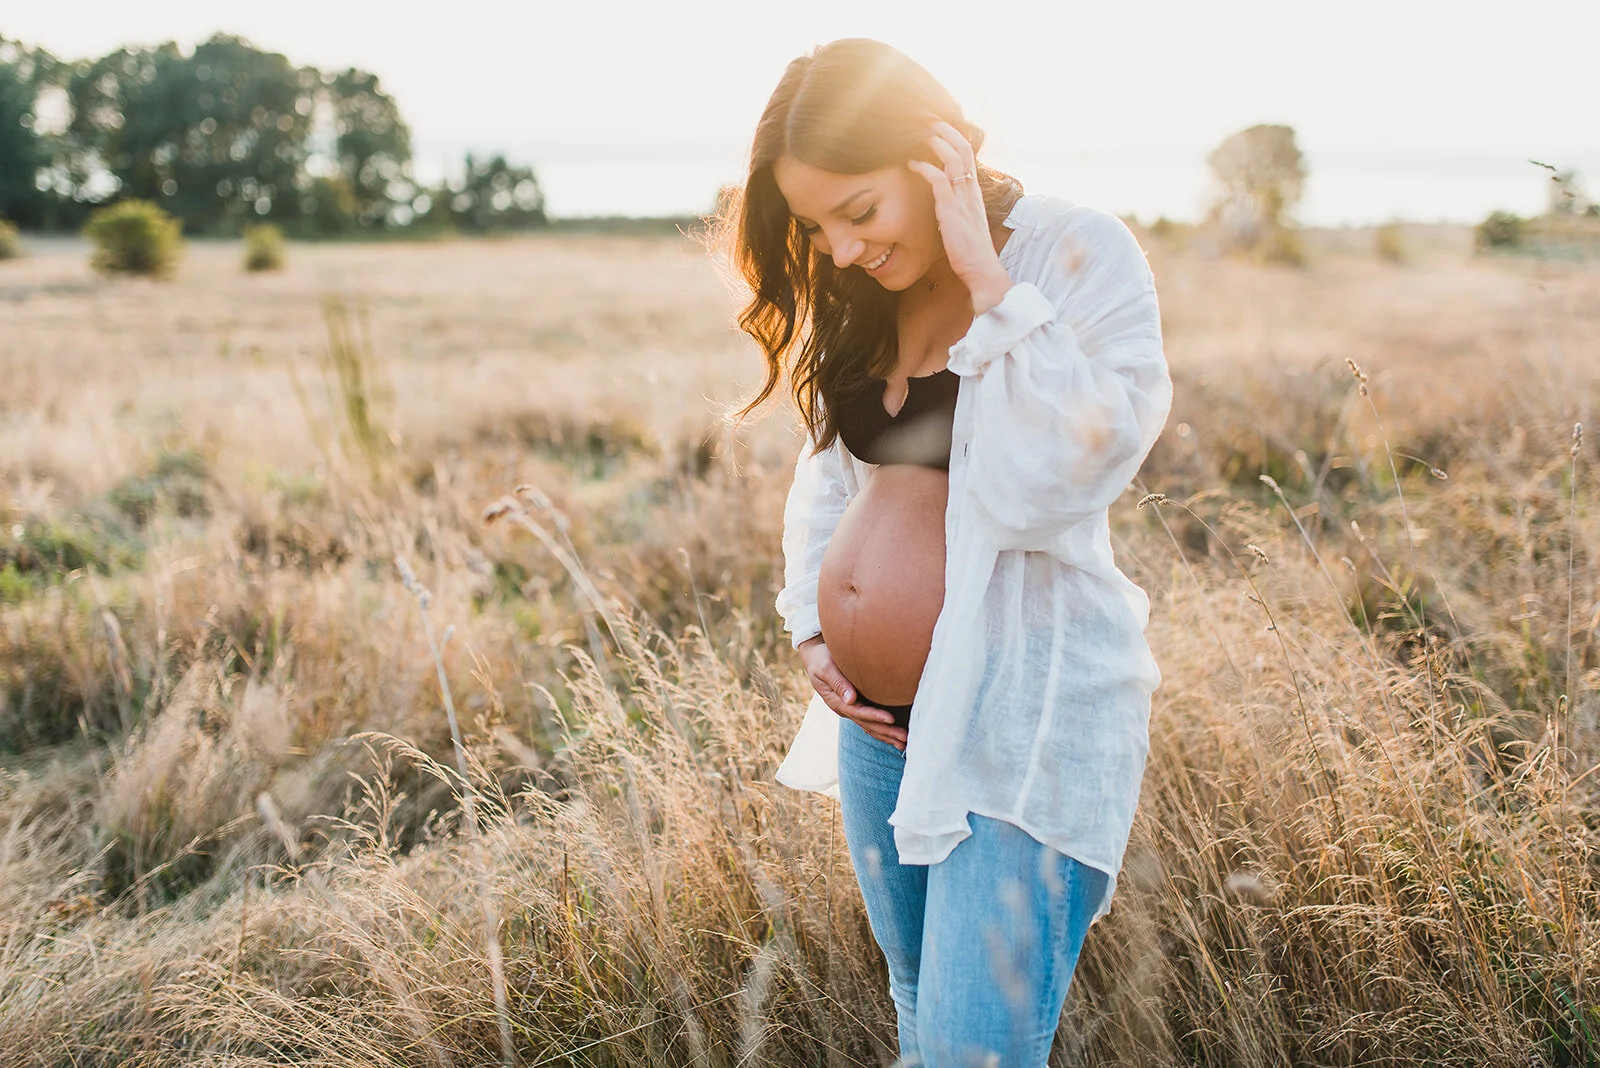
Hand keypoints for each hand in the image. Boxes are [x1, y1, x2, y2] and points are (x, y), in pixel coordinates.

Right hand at [797, 636, 907, 750]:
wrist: (814, 656)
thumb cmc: (821, 659)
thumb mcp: (826, 668)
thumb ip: (838, 682)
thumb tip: (851, 699)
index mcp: (836, 701)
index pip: (858, 712)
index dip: (875, 716)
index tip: (891, 719)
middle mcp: (844, 708)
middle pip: (867, 724)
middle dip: (886, 732)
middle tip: (905, 738)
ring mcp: (850, 709)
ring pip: (870, 726)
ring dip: (887, 735)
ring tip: (904, 743)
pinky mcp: (856, 705)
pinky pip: (870, 722)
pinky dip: (883, 730)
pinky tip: (894, 736)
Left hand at [905, 120, 1013, 313]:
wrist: (981, 268)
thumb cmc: (970, 249)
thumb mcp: (964, 221)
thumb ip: (955, 206)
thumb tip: (942, 199)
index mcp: (974, 192)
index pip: (969, 155)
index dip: (955, 138)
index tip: (941, 127)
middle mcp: (971, 191)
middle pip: (964, 149)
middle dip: (947, 131)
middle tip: (929, 120)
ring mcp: (962, 199)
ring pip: (953, 159)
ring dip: (937, 143)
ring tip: (921, 133)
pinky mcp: (951, 210)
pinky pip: (939, 180)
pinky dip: (925, 168)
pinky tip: (912, 164)